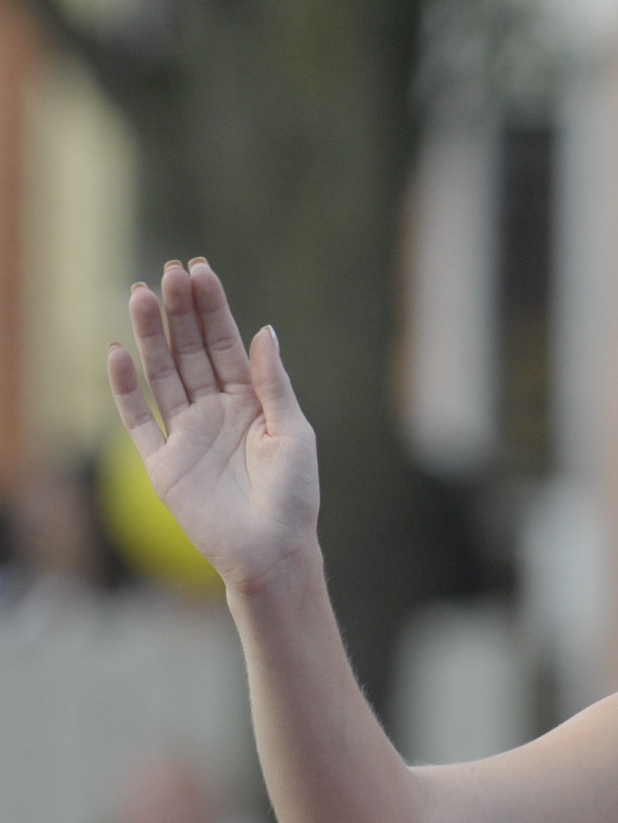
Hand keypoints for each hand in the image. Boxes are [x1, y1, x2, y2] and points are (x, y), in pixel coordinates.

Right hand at [106, 259, 319, 592]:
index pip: (224, 345)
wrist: (274, 550)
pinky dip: (125, 387)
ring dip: (149, 336)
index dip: (213, 309)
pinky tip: (117, 352)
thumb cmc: (294, 496)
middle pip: (190, 351)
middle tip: (169, 272)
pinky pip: (137, 419)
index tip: (201, 271)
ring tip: (140, 294)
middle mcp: (213, 411)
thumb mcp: (293, 433)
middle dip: (179, 312)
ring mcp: (185, 434)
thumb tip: (263, 331)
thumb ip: (272, 384)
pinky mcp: (162, 462)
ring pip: (161, 374)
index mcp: (249, 402)